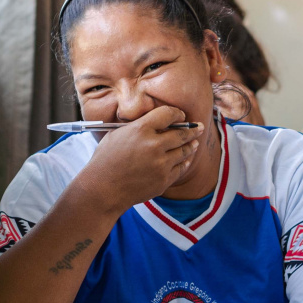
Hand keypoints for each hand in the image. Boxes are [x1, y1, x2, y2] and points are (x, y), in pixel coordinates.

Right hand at [78, 106, 204, 212]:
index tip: (181, 116)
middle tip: (199, 127)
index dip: (177, 113)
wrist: (102, 188)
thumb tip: (157, 122)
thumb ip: (138, 126)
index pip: (168, 114)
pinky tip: (187, 158)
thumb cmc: (106, 159)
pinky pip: (180, 168)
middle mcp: (154, 145)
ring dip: (191, 145)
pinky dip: (185, 162)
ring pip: (184, 151)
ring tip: (195, 143)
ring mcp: (161, 164)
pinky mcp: (164, 179)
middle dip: (193, 130)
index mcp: (141, 129)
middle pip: (181, 133)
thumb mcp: (117, 134)